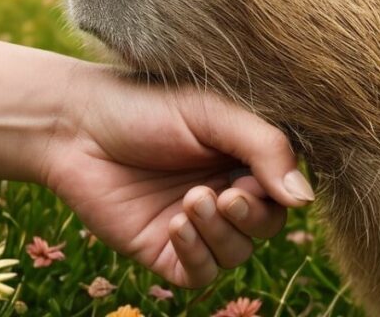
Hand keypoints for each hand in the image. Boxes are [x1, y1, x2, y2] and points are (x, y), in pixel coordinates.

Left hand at [38, 62, 313, 286]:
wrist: (74, 124)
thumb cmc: (144, 106)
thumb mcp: (213, 114)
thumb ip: (265, 149)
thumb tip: (305, 200)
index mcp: (242, 156)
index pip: (284, 190)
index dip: (278, 193)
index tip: (250, 178)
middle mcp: (224, 191)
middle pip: (265, 227)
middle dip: (250, 217)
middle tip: (224, 194)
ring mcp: (194, 223)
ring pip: (235, 253)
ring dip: (219, 233)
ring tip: (190, 202)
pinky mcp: (162, 248)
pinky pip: (198, 273)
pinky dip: (196, 255)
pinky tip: (177, 225)